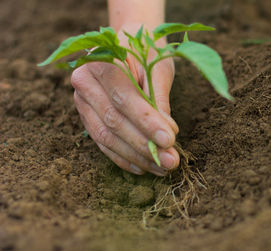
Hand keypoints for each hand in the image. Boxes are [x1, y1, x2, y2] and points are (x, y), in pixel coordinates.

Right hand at [71, 23, 179, 175]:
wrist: (124, 44)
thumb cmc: (145, 51)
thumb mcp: (157, 66)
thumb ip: (158, 98)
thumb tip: (167, 133)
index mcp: (100, 62)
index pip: (124, 98)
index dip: (146, 122)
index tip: (169, 139)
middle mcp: (84, 83)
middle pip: (114, 122)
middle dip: (144, 145)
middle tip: (171, 161)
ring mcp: (82, 103)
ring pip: (107, 137)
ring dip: (137, 157)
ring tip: (163, 167)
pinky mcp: (86, 118)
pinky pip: (103, 144)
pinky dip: (124, 158)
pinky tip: (144, 168)